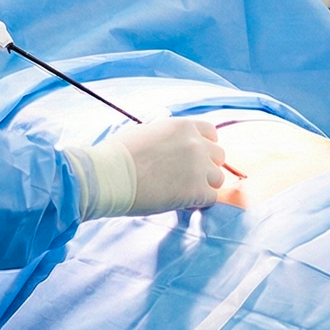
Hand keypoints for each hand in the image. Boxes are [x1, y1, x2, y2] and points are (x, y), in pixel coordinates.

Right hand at [81, 118, 226, 217]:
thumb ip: (164, 134)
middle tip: (188, 178)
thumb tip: (166, 140)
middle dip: (206, 167)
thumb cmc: (118, 154)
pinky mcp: (196, 191)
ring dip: (204, 186)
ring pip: (217, 179)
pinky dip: (198, 203)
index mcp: (183, 126)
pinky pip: (210, 198)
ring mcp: (199, 167)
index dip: (205, 146)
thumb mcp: (145, 131)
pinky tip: (181, 203)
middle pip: (218, 156)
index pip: (211, 133)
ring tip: (183, 192)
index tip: (196, 157)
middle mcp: (196, 144)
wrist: (110, 175)